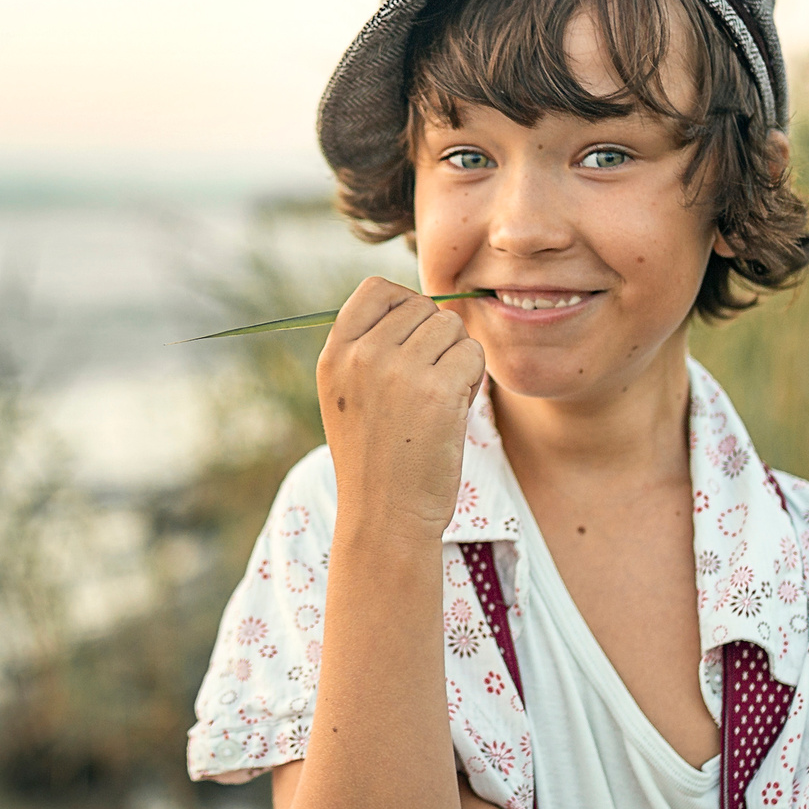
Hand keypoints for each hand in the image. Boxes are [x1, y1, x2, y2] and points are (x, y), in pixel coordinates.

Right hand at [316, 277, 485, 543]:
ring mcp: (399, 371)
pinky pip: (473, 354)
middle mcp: (362, 356)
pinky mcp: (437, 391)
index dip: (405, 305)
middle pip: (422, 306)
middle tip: (426, 385)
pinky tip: (452, 413)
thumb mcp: (350, 397)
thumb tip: (423, 305)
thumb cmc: (376, 460)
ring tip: (437, 401)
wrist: (385, 518)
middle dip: (435, 339)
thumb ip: (370, 348)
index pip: (377, 289)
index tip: (412, 341)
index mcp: (334, 355)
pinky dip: (473, 380)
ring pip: (451, 328)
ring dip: (456, 358)